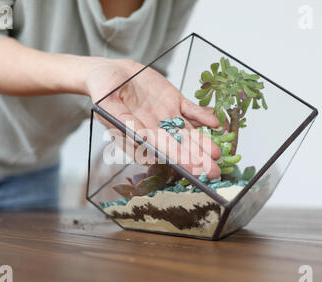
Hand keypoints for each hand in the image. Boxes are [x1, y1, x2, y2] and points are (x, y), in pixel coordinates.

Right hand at [85, 59, 221, 178]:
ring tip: (219, 153)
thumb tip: (139, 140)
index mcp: (139, 136)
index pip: (161, 151)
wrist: (110, 70)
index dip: (178, 161)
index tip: (194, 170)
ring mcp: (167, 117)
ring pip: (189, 133)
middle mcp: (155, 130)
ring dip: (204, 143)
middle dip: (197, 159)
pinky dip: (203, 116)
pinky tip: (216, 123)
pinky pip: (192, 111)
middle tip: (215, 172)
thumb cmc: (103, 89)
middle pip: (180, 147)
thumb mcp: (107, 104)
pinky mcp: (174, 101)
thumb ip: (123, 122)